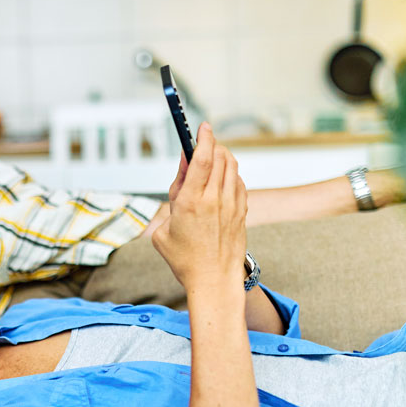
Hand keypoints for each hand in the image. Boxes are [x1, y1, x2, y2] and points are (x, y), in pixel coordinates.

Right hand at [150, 122, 247, 295]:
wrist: (213, 280)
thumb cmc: (184, 258)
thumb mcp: (163, 230)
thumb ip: (173, 196)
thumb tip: (184, 168)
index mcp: (190, 202)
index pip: (201, 158)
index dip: (203, 137)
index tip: (203, 126)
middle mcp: (214, 200)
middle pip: (220, 156)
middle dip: (211, 144)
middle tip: (202, 143)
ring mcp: (232, 205)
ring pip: (232, 166)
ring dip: (222, 156)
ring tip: (211, 158)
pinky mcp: (242, 211)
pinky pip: (238, 181)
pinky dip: (230, 173)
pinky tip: (221, 179)